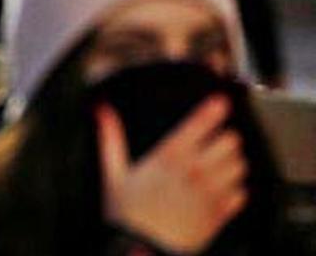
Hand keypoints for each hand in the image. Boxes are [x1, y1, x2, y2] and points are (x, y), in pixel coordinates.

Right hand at [96, 95, 247, 253]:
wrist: (143, 251)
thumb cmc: (127, 216)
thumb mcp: (112, 174)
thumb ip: (110, 139)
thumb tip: (102, 111)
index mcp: (170, 157)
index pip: (201, 123)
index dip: (214, 109)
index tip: (219, 103)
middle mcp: (195, 171)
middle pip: (230, 141)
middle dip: (224, 138)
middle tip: (214, 141)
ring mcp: (211, 193)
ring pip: (239, 165)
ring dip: (232, 162)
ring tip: (220, 164)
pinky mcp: (220, 214)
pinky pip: (241, 193)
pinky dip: (235, 189)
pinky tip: (221, 190)